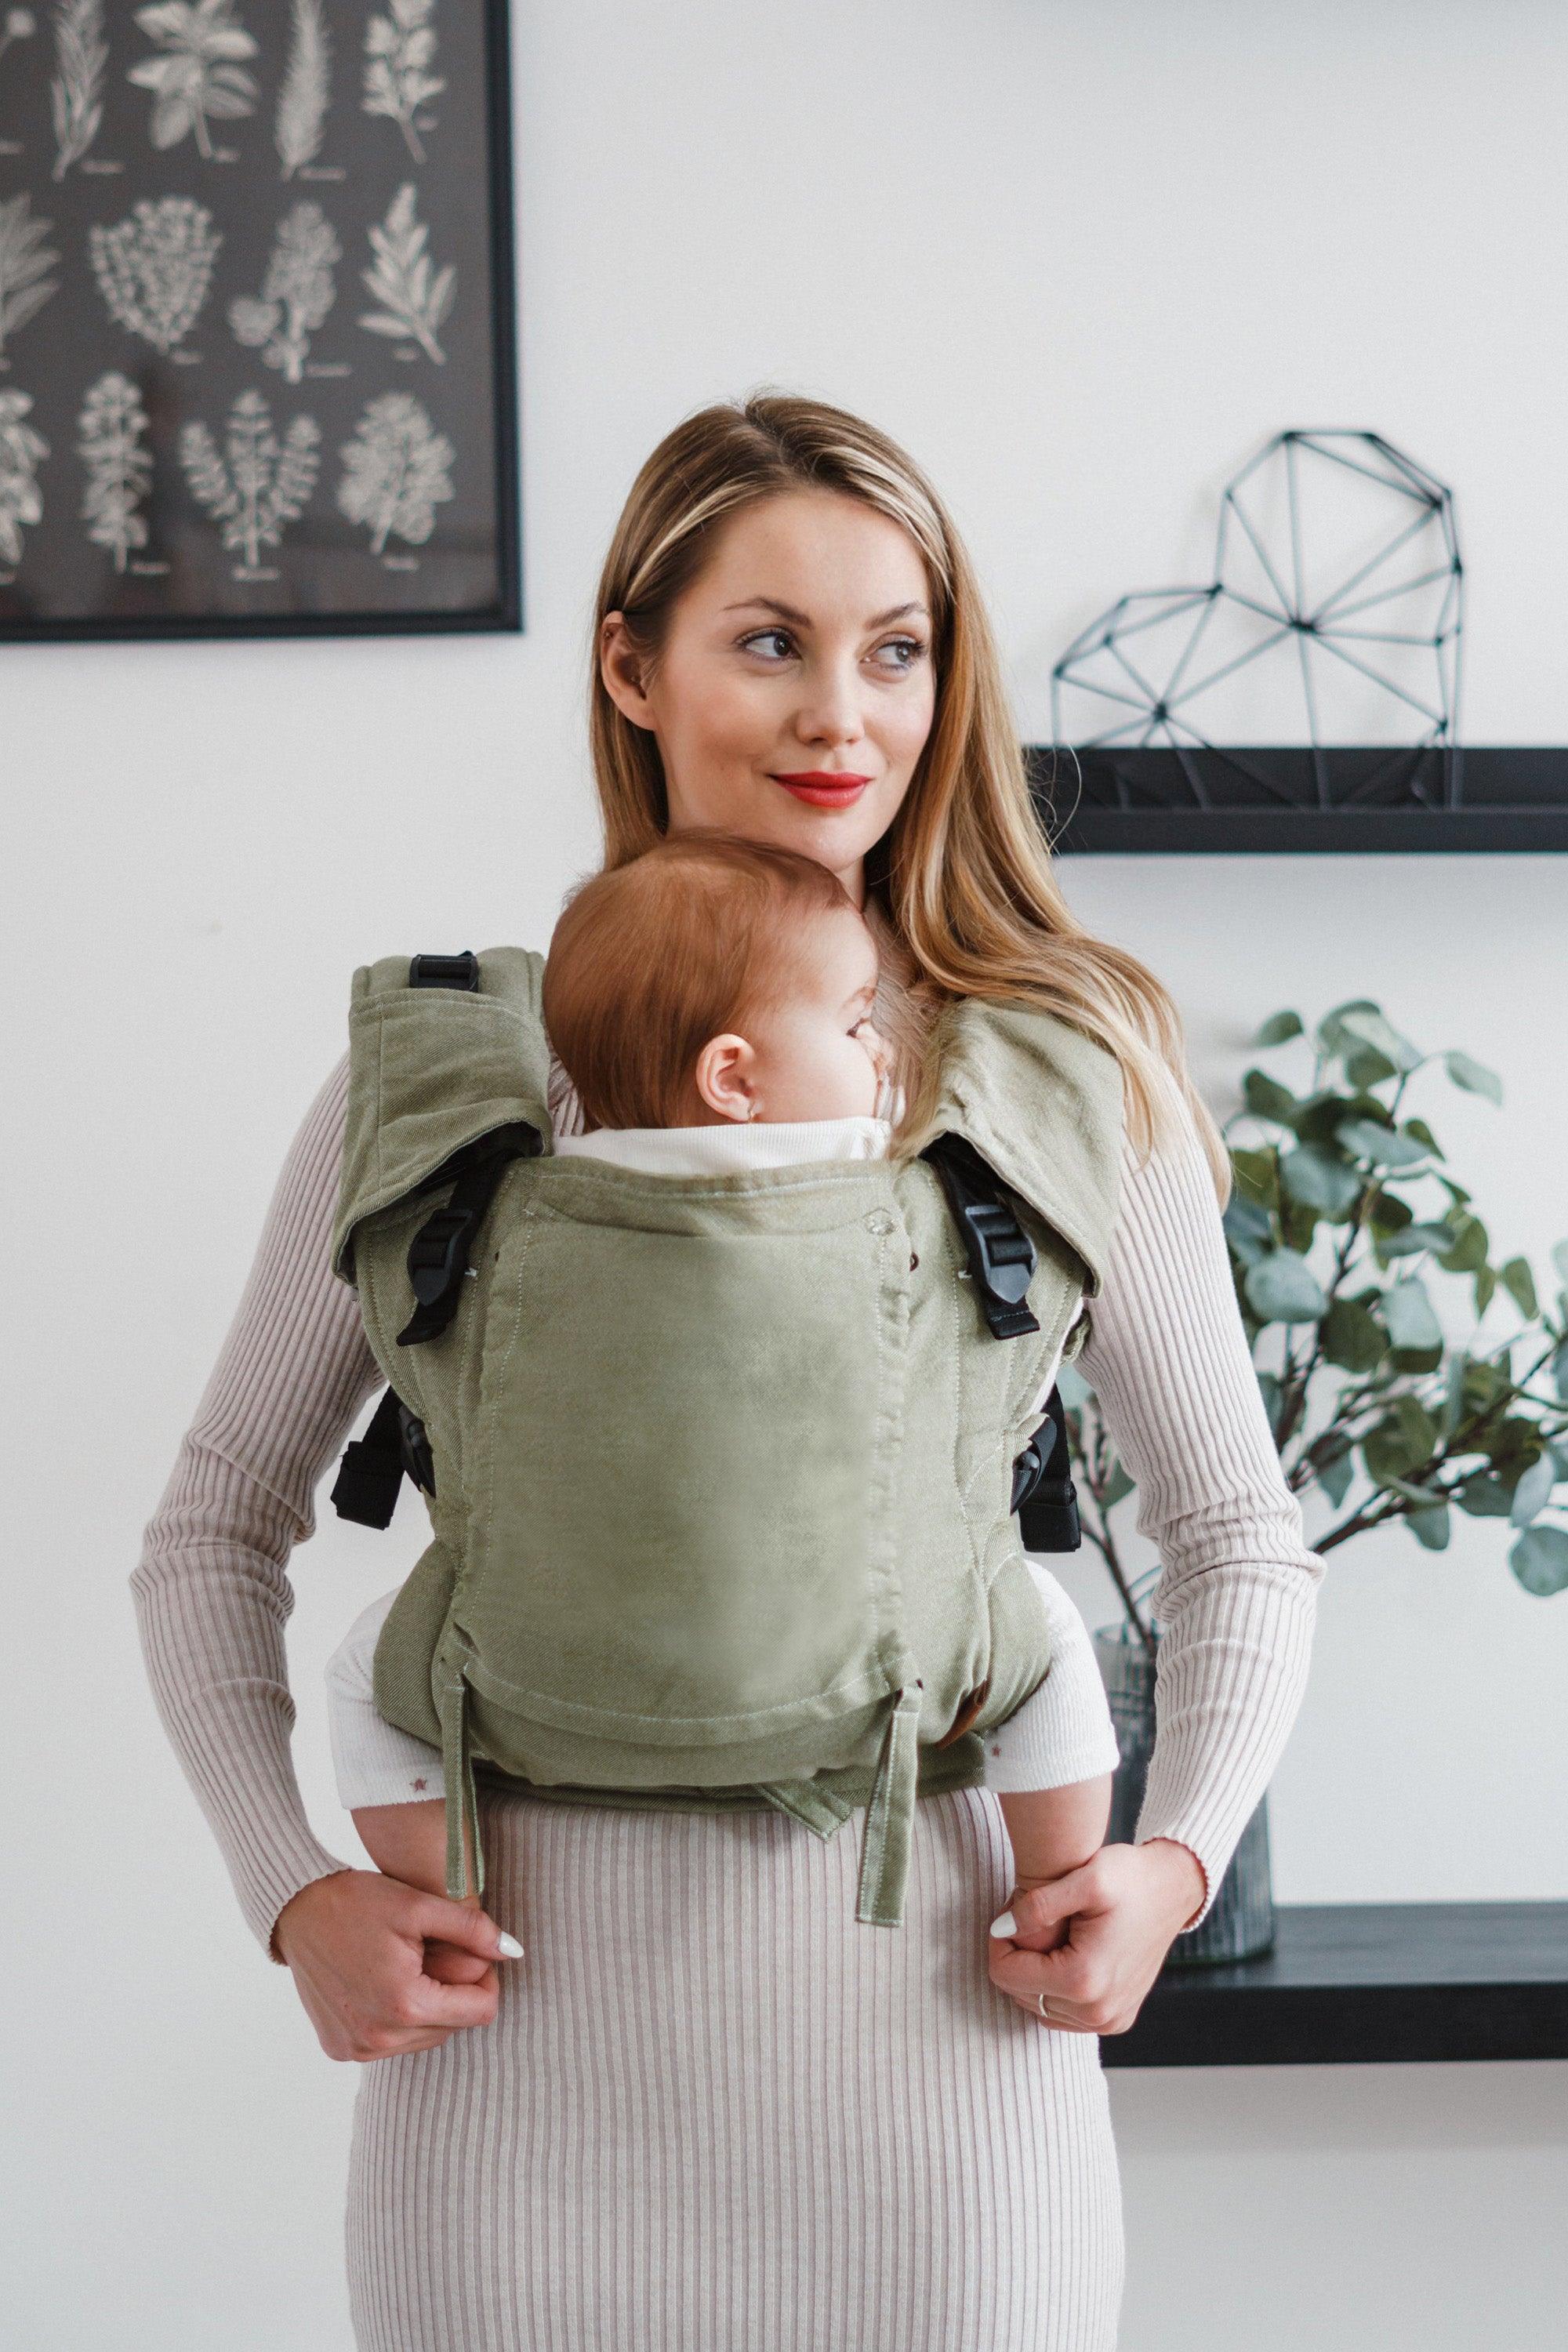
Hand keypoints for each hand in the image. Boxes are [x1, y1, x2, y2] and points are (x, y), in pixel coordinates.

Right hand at [270, 1868, 522, 2061]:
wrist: (295, 1909)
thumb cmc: (357, 1901)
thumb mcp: (421, 1906)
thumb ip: (473, 1930)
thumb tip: (513, 1952)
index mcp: (405, 2006)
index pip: (480, 2011)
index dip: (486, 1979)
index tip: (471, 1950)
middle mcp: (379, 2040)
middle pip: (453, 2027)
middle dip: (455, 1992)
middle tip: (435, 1952)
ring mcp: (357, 2049)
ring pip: (424, 2038)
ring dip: (428, 2007)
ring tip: (410, 1965)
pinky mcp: (340, 2049)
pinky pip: (391, 2042)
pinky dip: (398, 2018)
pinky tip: (386, 1982)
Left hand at [987, 1838, 1207, 2035]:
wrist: (1173, 1890)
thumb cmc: (1131, 1878)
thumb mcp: (1086, 1877)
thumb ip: (1037, 1905)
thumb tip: (1000, 1930)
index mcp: (1084, 1980)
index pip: (1005, 1975)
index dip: (998, 1942)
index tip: (1010, 1913)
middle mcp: (1097, 2012)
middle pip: (1020, 1993)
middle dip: (1016, 1956)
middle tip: (1030, 1919)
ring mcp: (1109, 2021)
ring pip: (1038, 2006)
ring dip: (1033, 1974)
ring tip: (1050, 1934)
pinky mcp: (1116, 2020)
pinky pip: (1063, 2014)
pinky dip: (1054, 1989)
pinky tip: (1064, 1955)